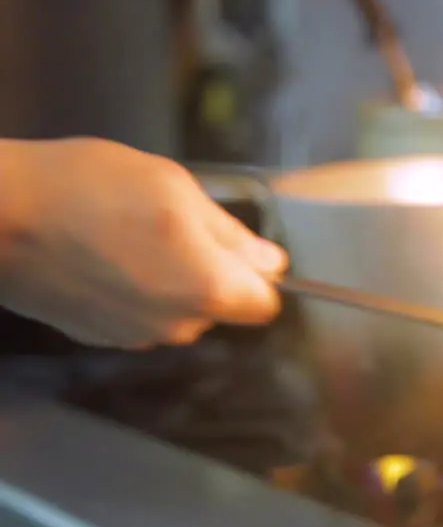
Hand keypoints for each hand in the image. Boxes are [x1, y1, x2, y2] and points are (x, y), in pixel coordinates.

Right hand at [0, 138, 286, 348]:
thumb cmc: (86, 189)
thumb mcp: (176, 190)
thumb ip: (231, 234)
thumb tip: (271, 263)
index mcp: (209, 290)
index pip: (265, 305)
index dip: (257, 275)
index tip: (238, 249)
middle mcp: (178, 325)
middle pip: (220, 308)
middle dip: (209, 273)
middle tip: (169, 226)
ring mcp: (135, 336)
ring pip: (177, 312)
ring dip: (168, 282)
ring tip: (127, 235)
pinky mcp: (98, 337)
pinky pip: (138, 316)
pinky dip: (131, 292)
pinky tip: (101, 256)